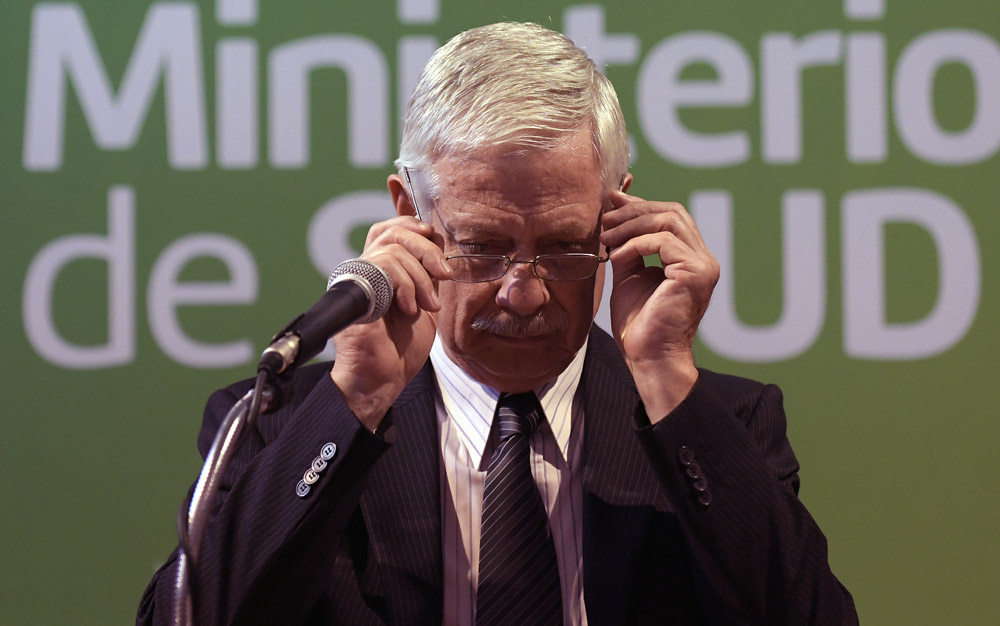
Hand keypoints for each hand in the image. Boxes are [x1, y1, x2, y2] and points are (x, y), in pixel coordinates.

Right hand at [330, 215, 451, 430]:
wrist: (382, 380)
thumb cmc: (402, 348)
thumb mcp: (426, 302)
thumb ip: (428, 273)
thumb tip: (438, 239)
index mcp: (381, 270)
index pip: (389, 228)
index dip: (404, 213)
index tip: (427, 222)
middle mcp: (365, 270)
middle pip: (392, 231)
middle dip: (425, 247)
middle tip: (444, 275)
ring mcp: (357, 279)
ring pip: (392, 247)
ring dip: (420, 276)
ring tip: (426, 305)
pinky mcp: (354, 290)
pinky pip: (385, 266)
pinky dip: (405, 285)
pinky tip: (408, 308)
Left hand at [601, 190, 719, 419]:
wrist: (648, 357)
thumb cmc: (638, 324)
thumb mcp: (628, 275)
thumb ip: (627, 246)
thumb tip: (616, 212)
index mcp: (690, 259)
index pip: (671, 216)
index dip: (641, 205)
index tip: (612, 202)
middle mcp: (703, 259)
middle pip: (673, 212)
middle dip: (635, 210)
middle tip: (606, 219)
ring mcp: (703, 265)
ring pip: (669, 220)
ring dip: (632, 224)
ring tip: (606, 237)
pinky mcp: (695, 273)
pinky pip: (662, 241)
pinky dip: (635, 244)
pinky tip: (617, 256)